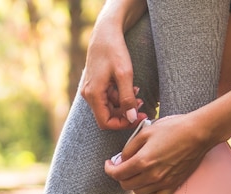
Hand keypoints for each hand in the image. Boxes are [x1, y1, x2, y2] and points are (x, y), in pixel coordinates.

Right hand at [80, 11, 146, 129]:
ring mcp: (91, 90)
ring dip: (124, 104)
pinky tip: (131, 88)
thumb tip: (131, 118)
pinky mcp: (95, 85)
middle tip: (142, 107)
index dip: (122, 124)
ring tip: (139, 95)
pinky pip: (107, 98)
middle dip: (125, 114)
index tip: (138, 118)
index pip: (106, 122)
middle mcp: (89, 94)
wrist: (105, 32)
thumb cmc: (114, 50)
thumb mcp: (125, 75)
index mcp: (93, 94)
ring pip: (109, 107)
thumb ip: (127, 98)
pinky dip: (120, 96)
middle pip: (107, 116)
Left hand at [104, 115, 212, 193]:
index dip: (109, 169)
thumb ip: (129, 148)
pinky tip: (149, 183)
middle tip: (122, 167)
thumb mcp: (145, 132)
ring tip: (136, 173)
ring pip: (139, 192)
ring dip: (133, 184)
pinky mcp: (174, 184)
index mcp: (142, 161)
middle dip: (120, 176)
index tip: (109, 164)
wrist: (199, 133)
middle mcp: (152, 175)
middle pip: (126, 185)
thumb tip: (121, 160)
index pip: (117, 174)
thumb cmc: (173, 128)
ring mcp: (164, 182)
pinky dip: (149, 193)